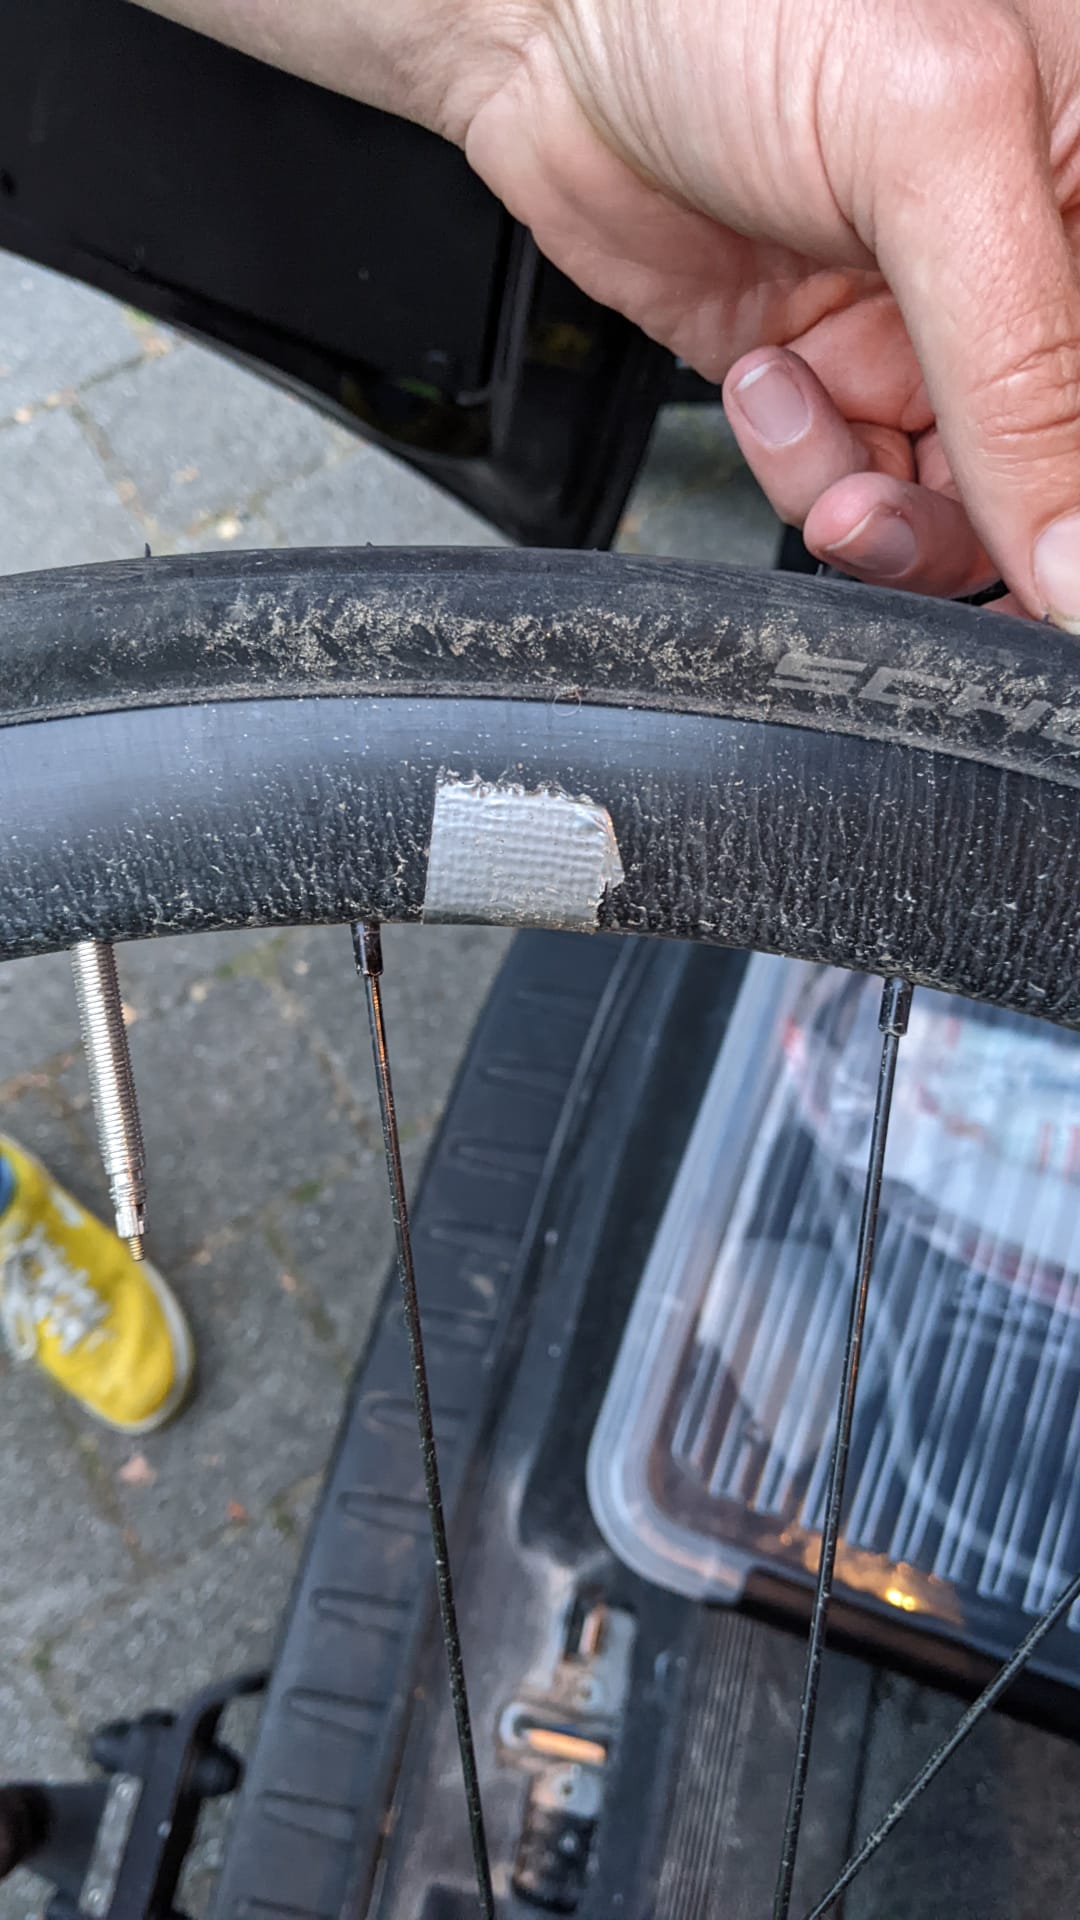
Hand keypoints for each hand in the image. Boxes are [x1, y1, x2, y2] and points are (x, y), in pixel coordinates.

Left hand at [459, 0, 1079, 622]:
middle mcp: (1029, 260)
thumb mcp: (937, 146)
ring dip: (880, 508)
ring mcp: (928, 326)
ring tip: (814, 432)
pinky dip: (806, 469)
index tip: (1047, 560)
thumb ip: (1028, 365)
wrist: (552, 17)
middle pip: (1051, 473)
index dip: (1077, 502)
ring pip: (957, 505)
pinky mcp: (831, 370)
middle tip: (887, 509)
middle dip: (975, 520)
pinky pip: (853, 484)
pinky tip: (768, 383)